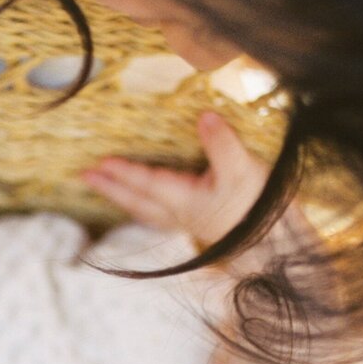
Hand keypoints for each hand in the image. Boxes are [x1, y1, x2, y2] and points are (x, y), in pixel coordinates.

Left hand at [83, 110, 298, 274]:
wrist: (279, 247)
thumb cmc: (260, 209)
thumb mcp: (244, 170)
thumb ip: (222, 144)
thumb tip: (204, 116)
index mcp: (186, 200)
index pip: (147, 183)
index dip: (124, 172)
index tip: (100, 163)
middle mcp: (181, 214)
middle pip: (137, 201)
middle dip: (110, 188)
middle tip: (84, 177)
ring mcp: (190, 222)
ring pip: (146, 210)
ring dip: (123, 199)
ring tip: (104, 188)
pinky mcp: (202, 224)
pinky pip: (160, 215)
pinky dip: (145, 207)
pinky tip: (145, 203)